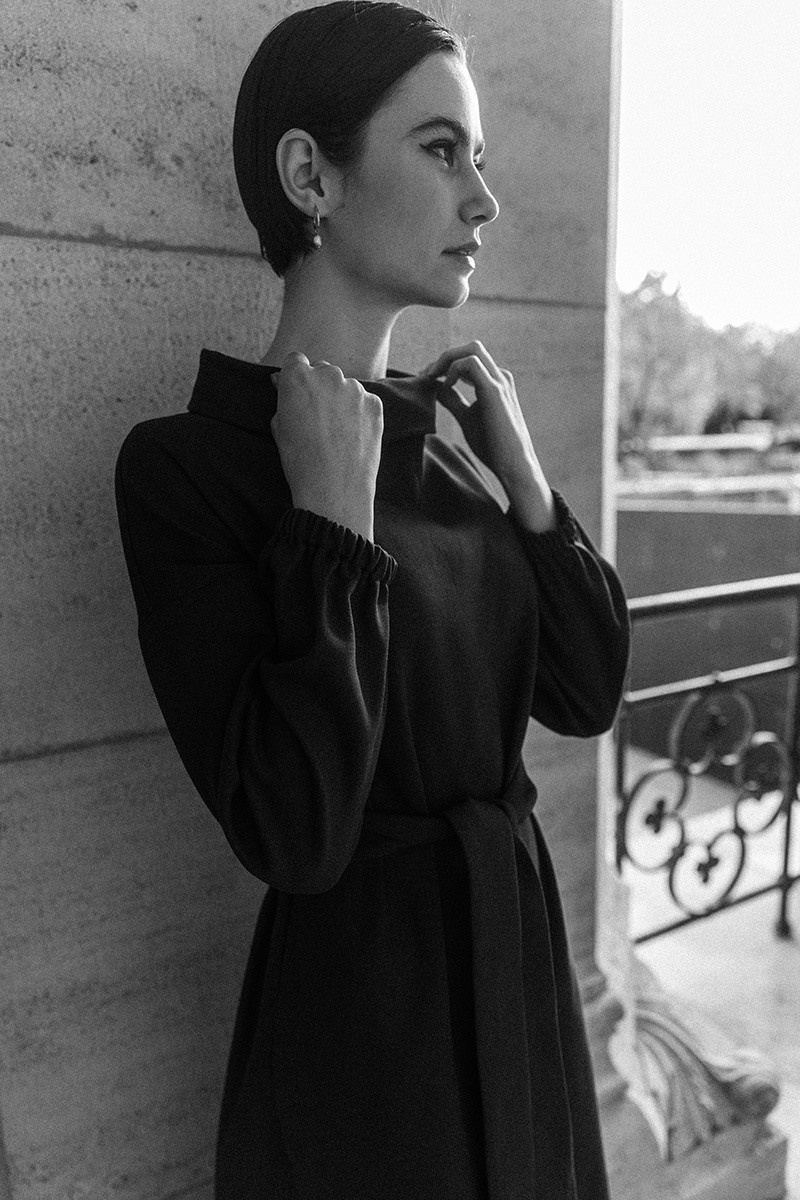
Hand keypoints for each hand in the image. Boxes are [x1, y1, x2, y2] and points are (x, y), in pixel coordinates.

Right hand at [271, 352, 382, 541]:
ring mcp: (354, 389)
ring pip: (346, 386)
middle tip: (318, 415)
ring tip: (337, 431)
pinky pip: (365, 400)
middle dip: (319, 386)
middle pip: (323, 370)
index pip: (296, 360)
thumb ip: (283, 399)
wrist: (334, 489)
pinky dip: (359, 412)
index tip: (296, 392)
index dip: (295, 377)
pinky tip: (353, 435)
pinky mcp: (375, 404)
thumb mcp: (279, 427)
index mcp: (298, 377)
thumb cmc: (300, 461)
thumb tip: (281, 383)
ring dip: (341, 399)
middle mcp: (328, 375)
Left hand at [420, 341, 555, 531]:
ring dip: (446, 359)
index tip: (426, 379)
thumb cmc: (494, 445)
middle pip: (470, 347)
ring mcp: (499, 381)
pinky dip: (453, 370)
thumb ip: (454, 401)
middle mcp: (499, 377)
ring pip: (472, 349)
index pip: (469, 359)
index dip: (444, 364)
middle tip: (425, 375)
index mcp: (495, 382)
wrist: (514, 465)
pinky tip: (445, 386)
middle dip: (444, 357)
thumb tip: (436, 388)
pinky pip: (471, 363)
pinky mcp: (494, 391)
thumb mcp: (467, 418)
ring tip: (431, 378)